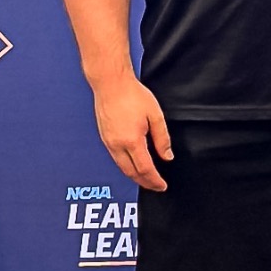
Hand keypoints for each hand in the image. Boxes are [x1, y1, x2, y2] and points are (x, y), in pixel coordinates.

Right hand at [91, 75, 171, 190]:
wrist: (110, 83)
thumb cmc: (132, 95)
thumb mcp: (155, 115)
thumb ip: (162, 139)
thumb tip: (167, 157)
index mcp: (132, 141)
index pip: (145, 169)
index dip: (154, 181)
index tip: (162, 186)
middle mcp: (117, 145)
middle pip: (131, 173)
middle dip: (144, 183)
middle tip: (156, 186)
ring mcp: (108, 142)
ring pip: (122, 167)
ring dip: (134, 176)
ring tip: (146, 178)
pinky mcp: (104, 138)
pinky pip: (116, 159)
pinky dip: (126, 166)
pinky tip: (133, 164)